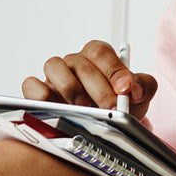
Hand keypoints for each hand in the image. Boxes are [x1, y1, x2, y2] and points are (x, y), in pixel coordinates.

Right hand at [22, 40, 156, 119]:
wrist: (108, 124)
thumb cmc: (120, 103)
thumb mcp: (139, 94)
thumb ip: (143, 86)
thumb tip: (133, 88)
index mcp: (97, 56)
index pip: (100, 51)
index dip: (113, 69)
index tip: (126, 88)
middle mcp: (74, 62)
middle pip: (81, 64)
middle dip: (100, 89)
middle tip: (113, 108)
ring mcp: (55, 76)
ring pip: (53, 66)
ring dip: (71, 88)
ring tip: (87, 109)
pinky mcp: (38, 91)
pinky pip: (32, 85)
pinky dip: (42, 94)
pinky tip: (59, 109)